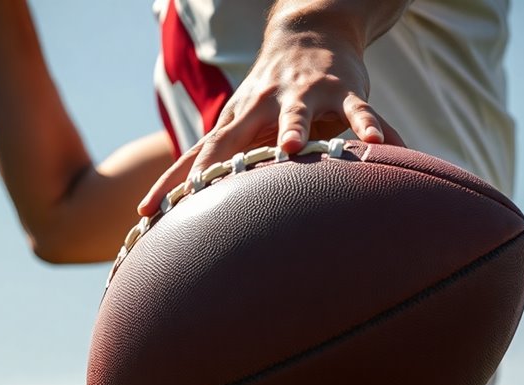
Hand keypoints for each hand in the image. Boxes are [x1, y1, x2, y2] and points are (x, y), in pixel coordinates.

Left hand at [138, 6, 403, 216]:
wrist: (310, 31)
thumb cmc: (271, 93)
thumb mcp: (245, 123)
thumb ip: (230, 162)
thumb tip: (198, 213)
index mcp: (237, 121)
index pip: (197, 156)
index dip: (171, 184)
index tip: (145, 215)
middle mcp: (262, 107)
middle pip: (235, 136)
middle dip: (219, 163)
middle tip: (203, 192)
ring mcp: (302, 94)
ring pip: (295, 113)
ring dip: (292, 129)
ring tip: (290, 149)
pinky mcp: (341, 88)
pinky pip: (356, 109)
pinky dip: (366, 126)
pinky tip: (378, 145)